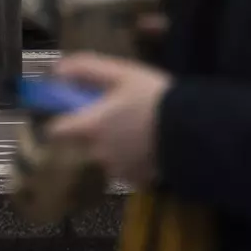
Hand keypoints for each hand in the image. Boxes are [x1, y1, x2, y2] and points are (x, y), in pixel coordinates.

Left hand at [47, 52, 172, 187]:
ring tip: (139, 129)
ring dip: (115, 145)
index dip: (61, 120)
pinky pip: (127, 169)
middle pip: (85, 142)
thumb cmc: (154, 98)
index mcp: (90, 127)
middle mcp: (99, 152)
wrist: (193, 130)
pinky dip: (133, 160)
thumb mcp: (122, 73)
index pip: (57, 130)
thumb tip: (58, 69)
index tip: (72, 111)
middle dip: (95, 131)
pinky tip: (150, 145)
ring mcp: (119, 170)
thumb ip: (87, 69)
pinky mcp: (139, 181)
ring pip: (107, 156)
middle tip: (118, 114)